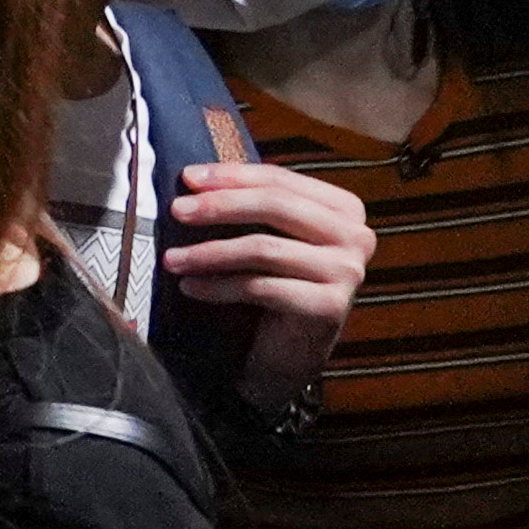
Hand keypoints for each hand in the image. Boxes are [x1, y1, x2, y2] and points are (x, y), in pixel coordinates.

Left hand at [169, 157, 373, 399]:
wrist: (289, 352)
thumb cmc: (275, 286)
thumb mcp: (267, 236)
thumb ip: (248, 204)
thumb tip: (191, 177)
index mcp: (344, 209)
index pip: (281, 180)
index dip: (231, 176)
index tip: (186, 177)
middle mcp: (356, 236)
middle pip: (275, 206)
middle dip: (219, 206)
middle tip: (176, 211)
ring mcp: (348, 272)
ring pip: (263, 248)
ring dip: (209, 252)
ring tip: (172, 258)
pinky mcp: (330, 306)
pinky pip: (260, 287)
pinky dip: (218, 286)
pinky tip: (190, 287)